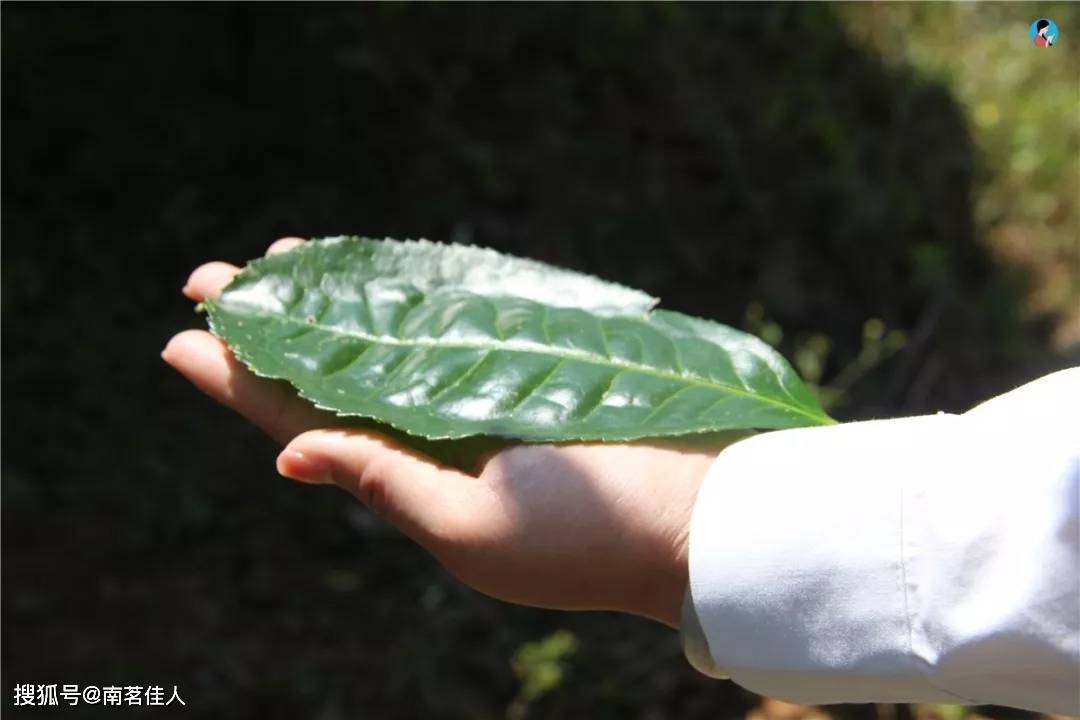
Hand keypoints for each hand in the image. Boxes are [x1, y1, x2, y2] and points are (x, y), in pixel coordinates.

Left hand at [163, 238, 722, 626]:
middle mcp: (433, 439)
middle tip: (213, 279)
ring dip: (330, 302)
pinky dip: (405, 295)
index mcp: (408, 485)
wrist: (698, 511)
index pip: (304, 427)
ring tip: (279, 261)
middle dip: (272, 328)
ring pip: (383, 341)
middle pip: (332, 374)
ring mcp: (477, 398)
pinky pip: (446, 325)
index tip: (181, 338)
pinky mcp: (524, 366)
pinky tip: (374, 270)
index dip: (240, 384)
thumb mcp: (470, 530)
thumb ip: (384, 485)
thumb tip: (287, 457)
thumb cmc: (585, 534)